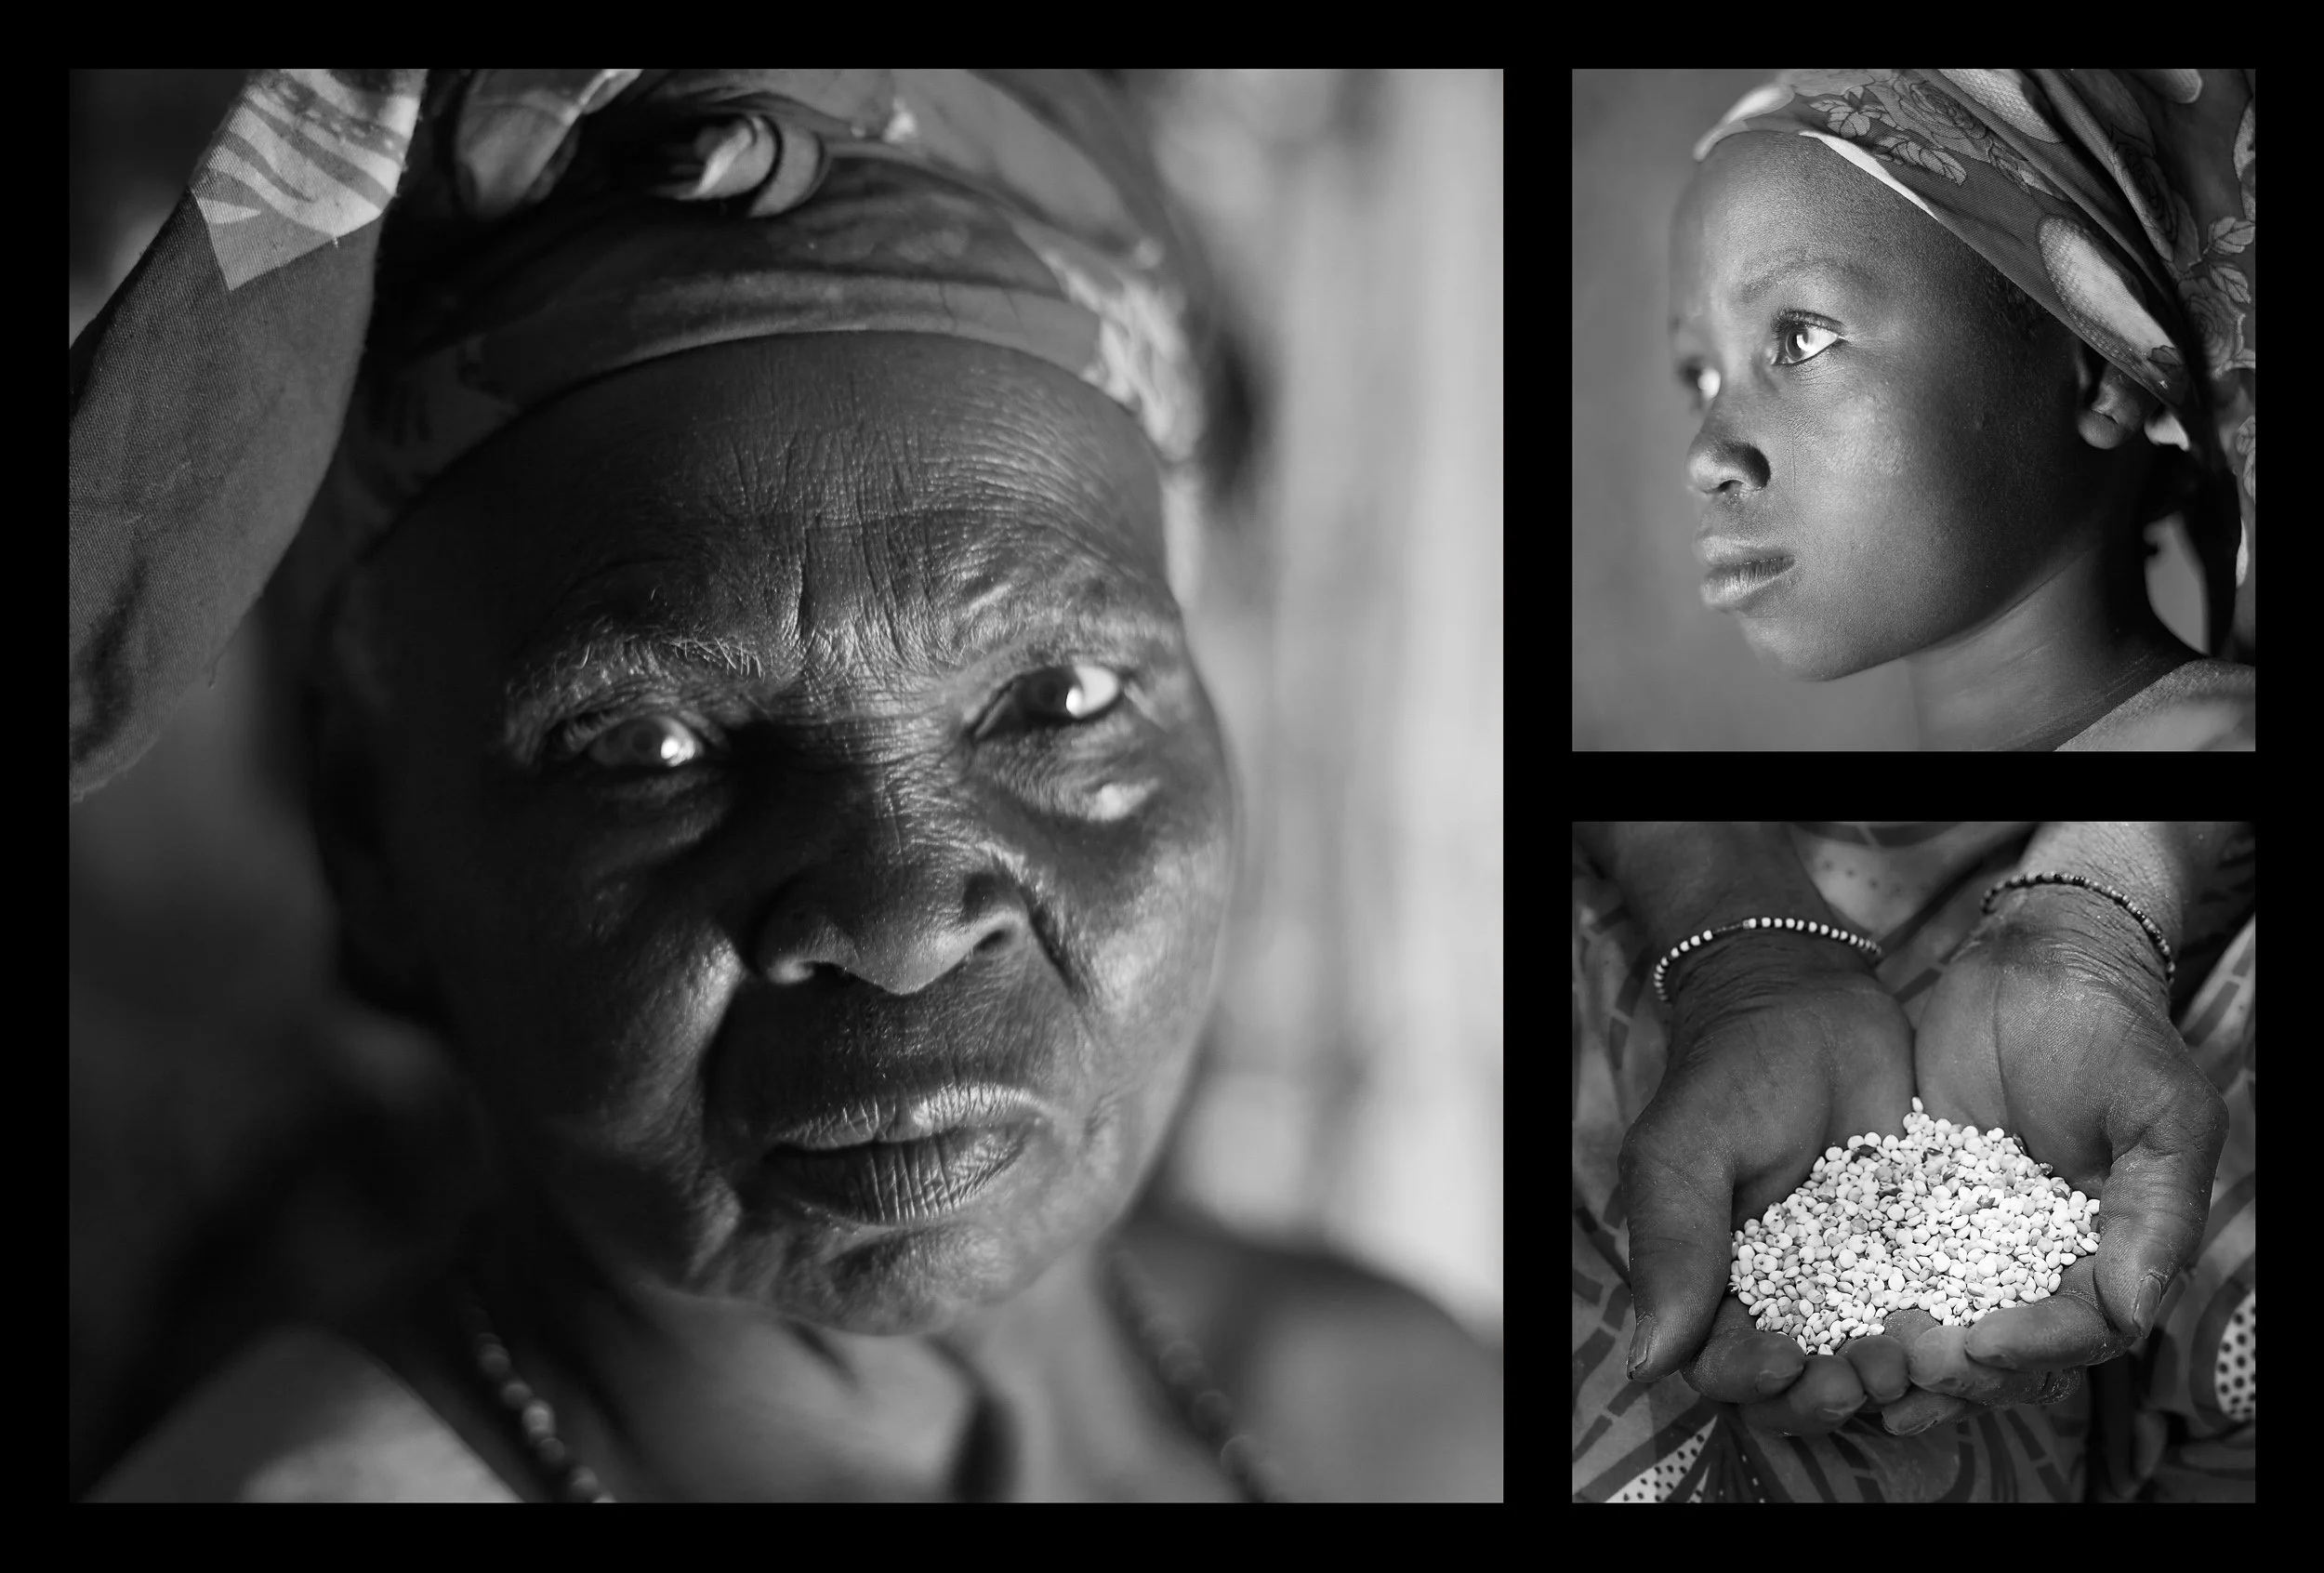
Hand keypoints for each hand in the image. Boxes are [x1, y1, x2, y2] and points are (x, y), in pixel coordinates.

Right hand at [1620, 935, 1916, 1438]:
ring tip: (1923, 1353)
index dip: (1757, 1382)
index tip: (1789, 1358)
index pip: (1727, 1368)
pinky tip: (1974, 1325)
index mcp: (1714, 1284)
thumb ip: (1672, 1248)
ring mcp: (1858, 1280)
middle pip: (1806, 1385)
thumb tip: (1649, 1365)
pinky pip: (1940, 1313)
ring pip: (1875, 1363)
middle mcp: (1786, 1297)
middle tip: (1872, 1368)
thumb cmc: (1731, 1070)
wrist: (1814, 1001)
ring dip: (1899, 1378)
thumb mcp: (1685, 1151)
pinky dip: (1954, 1334)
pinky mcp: (1922, 1253)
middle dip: (1836, 1393)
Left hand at [1873, 886, 2229, 1434]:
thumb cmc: (2115, 1033)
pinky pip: (1890, 1262)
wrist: (2034, 962)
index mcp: (2115, 1253)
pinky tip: (1821, 1321)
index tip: (1980, 1346)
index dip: (2033, 1347)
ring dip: (1906, 1352)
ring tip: (1860, 1369)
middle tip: (1906, 1367)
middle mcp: (2044, 1259)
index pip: (2079, 1328)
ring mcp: (1976, 1236)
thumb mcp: (2159, 1115)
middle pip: (2007, 1344)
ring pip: (1944, 1318)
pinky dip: (1862, 1298)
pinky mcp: (1918, 1205)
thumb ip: (2154, 1214)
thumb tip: (2131, 1313)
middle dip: (1959, 1366)